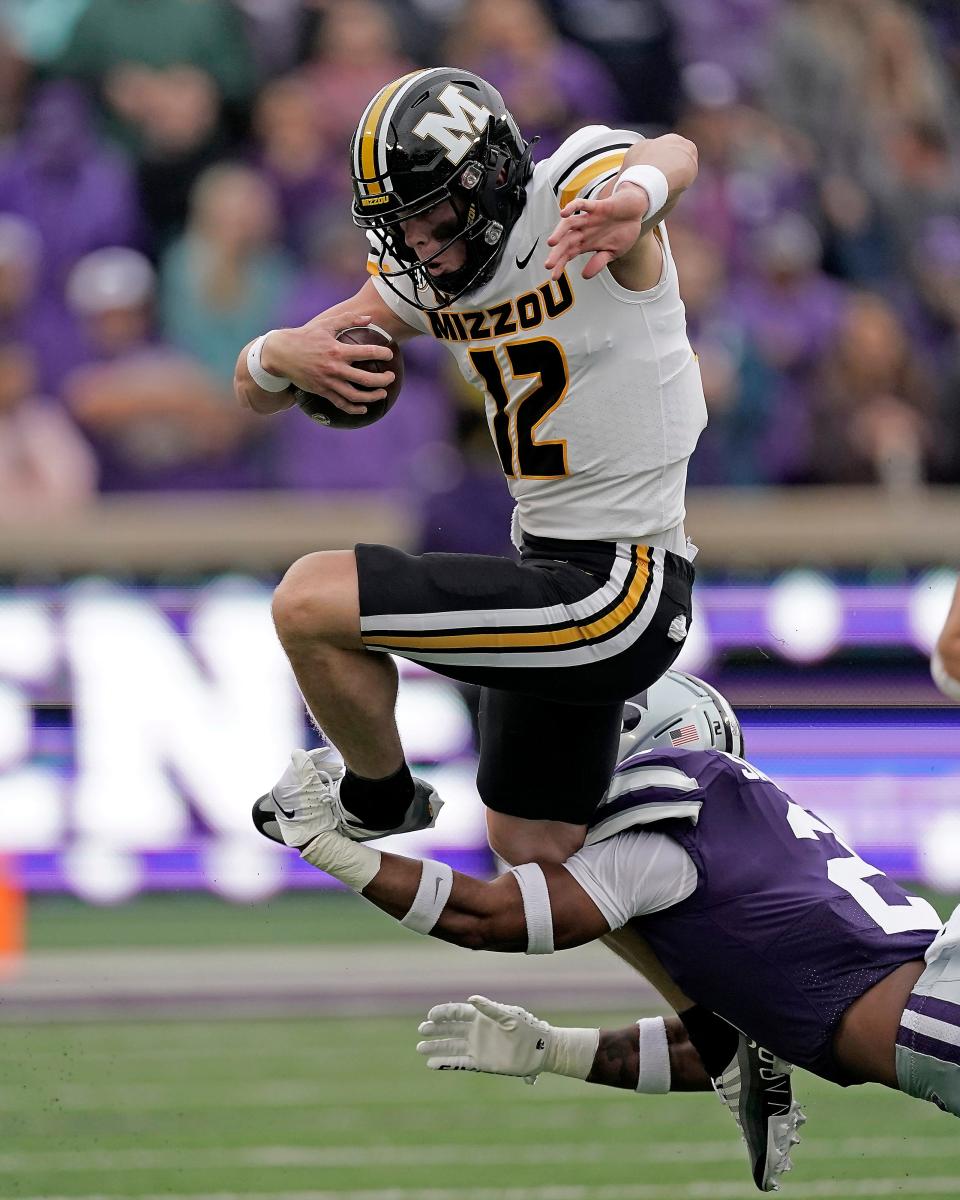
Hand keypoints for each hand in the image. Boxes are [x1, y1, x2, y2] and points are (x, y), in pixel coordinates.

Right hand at [262, 312, 395, 414]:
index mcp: (337, 350)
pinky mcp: (322, 391)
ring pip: (355, 395)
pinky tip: (364, 408)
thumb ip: (348, 319)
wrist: (281, 354)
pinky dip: (354, 408)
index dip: (381, 353)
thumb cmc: (306, 336)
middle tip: (391, 377)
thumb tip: (369, 318)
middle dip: (382, 380)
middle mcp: (334, 368)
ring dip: (372, 397)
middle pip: (365, 379)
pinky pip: (341, 403)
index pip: (366, 352)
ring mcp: (328, 382)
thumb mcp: (326, 324)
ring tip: (382, 394)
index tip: (390, 354)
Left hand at [271, 748, 343, 847]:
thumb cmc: (312, 814)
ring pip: (308, 781)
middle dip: (323, 768)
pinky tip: (332, 784)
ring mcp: (291, 800)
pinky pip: (309, 790)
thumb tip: (297, 752)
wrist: (314, 839)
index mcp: (283, 787)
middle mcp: (284, 793)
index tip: (327, 751)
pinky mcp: (298, 807)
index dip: (314, 755)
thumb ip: (304, 767)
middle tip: (338, 768)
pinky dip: (320, 785)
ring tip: (338, 776)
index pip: (298, 763)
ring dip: (324, 776)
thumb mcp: (311, 786)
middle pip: (304, 772)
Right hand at [417, 995, 552, 1083]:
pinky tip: (431, 1064)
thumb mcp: (508, 1016)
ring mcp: (477, 1047)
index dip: (443, 1013)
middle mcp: (476, 1031)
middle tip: (422, 1031)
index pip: (457, 1012)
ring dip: (436, 1047)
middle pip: (450, 1029)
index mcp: (481, 1016)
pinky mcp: (480, 1063)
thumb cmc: (526, 1028)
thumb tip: (472, 998)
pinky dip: (446, 1063)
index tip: (430, 1016)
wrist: (538, 1050)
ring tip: (420, 1048)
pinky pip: (459, 1063)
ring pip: (451, 1046)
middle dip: (435, 1029)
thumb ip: (490, 1009)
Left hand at [545, 186, 648, 280]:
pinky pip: (581, 204)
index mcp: (586, 243)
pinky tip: (564, 213)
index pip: (569, 254)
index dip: (560, 264)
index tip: (554, 277)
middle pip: (566, 241)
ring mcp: (589, 218)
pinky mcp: (597, 207)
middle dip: (557, 253)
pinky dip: (572, 207)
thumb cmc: (622, 231)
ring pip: (569, 224)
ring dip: (559, 232)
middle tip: (548, 265)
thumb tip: (584, 276)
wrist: (636, 211)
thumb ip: (599, 262)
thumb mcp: (613, 252)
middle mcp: (584, 231)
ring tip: (552, 243)